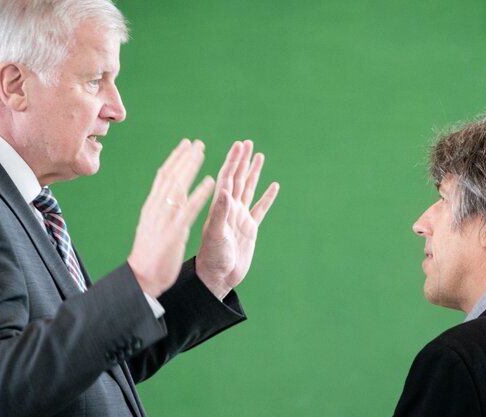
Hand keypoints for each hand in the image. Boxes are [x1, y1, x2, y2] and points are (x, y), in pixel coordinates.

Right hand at [128, 139, 214, 297]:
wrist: (141, 278)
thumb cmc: (147, 257)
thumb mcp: (150, 229)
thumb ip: (158, 214)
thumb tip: (162, 201)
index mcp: (151, 208)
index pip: (162, 177)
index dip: (174, 160)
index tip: (184, 146)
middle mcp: (156, 209)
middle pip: (170, 176)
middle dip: (184, 158)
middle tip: (197, 143)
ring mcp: (165, 219)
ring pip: (178, 186)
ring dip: (191, 167)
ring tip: (203, 153)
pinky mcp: (175, 232)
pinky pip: (189, 208)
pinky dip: (200, 193)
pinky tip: (211, 181)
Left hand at [196, 140, 279, 299]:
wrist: (217, 278)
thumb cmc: (212, 258)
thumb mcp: (215, 234)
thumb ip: (221, 212)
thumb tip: (225, 189)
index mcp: (220, 207)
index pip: (227, 178)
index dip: (233, 161)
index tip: (239, 145)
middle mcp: (230, 209)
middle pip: (237, 179)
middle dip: (242, 160)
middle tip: (247, 142)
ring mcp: (240, 218)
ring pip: (248, 190)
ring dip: (253, 173)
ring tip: (259, 156)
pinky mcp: (250, 229)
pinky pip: (260, 209)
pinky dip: (267, 197)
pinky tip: (274, 186)